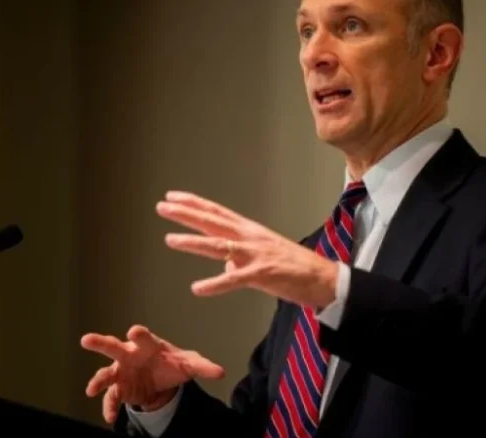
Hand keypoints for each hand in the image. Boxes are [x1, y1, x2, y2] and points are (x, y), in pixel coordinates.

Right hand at [80, 325, 224, 422]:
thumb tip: (221, 372)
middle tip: (87, 340)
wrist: (163, 379)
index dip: (138, 334)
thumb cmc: (171, 363)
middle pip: (113, 347)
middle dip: (100, 343)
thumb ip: (203, 367)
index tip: (134, 331)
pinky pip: (112, 398)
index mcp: (147, 345)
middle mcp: (130, 355)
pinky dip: (110, 407)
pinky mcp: (119, 389)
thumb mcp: (189, 364)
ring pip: (105, 373)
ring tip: (91, 390)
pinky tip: (110, 417)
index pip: (142, 337)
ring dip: (97, 381)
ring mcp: (121, 372)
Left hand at [156, 191, 338, 307]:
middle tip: (162, 206)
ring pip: (219, 245)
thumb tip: (223, 263)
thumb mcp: (261, 255)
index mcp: (249, 230)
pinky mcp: (263, 274)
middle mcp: (250, 237)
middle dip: (185, 214)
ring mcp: (256, 254)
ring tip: (170, 240)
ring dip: (193, 242)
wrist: (323, 278)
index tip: (172, 196)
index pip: (216, 212)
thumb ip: (238, 256)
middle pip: (213, 221)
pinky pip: (234, 279)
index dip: (193, 203)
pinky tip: (197, 288)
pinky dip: (215, 284)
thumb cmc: (293, 267)